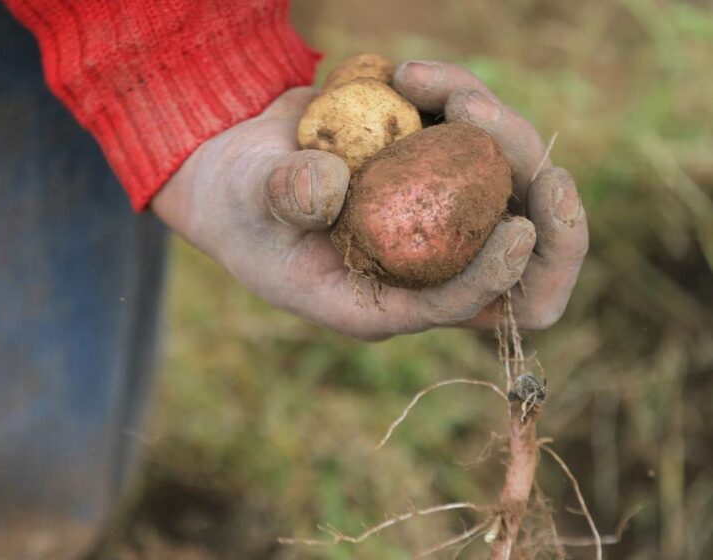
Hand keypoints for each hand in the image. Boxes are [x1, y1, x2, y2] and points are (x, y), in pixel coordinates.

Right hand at [152, 64, 586, 339]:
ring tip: (429, 84)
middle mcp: (419, 264)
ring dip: (501, 135)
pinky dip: (460, 99)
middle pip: (522, 267)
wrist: (235, 166)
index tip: (518, 230)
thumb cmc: (236, 199)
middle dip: (550, 222)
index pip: (458, 306)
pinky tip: (408, 75)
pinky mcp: (435, 170)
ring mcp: (434, 217)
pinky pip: (480, 143)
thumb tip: (333, 188)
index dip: (497, 277)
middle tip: (544, 168)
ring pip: (512, 193)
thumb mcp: (247, 201)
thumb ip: (285, 196)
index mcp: (378, 298)